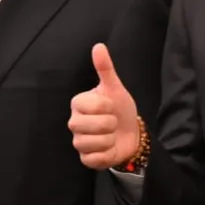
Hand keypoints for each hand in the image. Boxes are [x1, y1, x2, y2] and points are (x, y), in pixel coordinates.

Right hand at [68, 43, 139, 169]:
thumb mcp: (115, 88)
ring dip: (109, 139)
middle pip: (91, 125)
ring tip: (111, 135)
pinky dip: (106, 154)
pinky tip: (108, 148)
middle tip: (112, 122)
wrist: (130, 133)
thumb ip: (106, 68)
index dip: (108, 107)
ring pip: (94, 143)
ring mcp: (78, 141)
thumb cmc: (120, 109)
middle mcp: (74, 122)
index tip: (111, 106)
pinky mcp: (85, 159)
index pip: (93, 105)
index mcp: (78, 103)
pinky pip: (94, 159)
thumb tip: (99, 46)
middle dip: (109, 124)